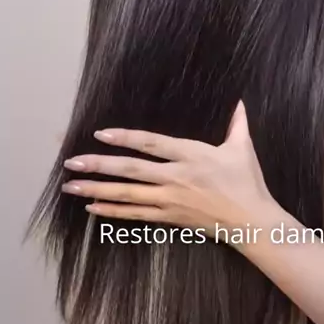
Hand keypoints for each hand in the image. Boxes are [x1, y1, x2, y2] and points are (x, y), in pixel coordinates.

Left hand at [61, 101, 279, 240]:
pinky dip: (113, 211)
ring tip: (72, 186)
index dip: (126, 138)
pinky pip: (136, 215)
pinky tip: (93, 208)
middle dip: (99, 166)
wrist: (251, 222)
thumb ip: (237, 123)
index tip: (101, 134)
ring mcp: (171, 200)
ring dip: (97, 190)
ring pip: (128, 195)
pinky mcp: (170, 217)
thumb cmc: (247, 182)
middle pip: (131, 170)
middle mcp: (176, 177)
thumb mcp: (242, 148)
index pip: (152, 144)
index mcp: (192, 155)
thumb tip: (239, 101)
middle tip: (72, 163)